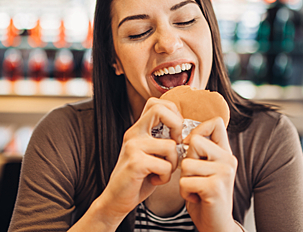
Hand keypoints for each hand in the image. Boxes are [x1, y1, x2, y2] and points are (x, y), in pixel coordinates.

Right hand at [98, 98, 182, 220]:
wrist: (116, 199)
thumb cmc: (139, 177)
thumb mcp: (151, 153)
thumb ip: (162, 139)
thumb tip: (186, 132)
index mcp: (139, 129)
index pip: (157, 103)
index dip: (173, 113)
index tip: (175, 133)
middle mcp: (134, 133)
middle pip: (161, 110)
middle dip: (177, 126)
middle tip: (176, 145)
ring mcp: (133, 147)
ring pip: (171, 145)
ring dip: (173, 163)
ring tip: (162, 171)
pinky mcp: (135, 163)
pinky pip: (165, 165)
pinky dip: (165, 177)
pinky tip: (155, 180)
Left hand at [180, 117, 239, 231]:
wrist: (216, 225)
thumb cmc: (204, 196)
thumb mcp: (204, 169)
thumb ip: (200, 151)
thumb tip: (185, 134)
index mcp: (225, 153)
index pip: (216, 123)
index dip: (198, 130)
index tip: (191, 146)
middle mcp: (228, 160)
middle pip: (195, 142)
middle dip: (187, 160)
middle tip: (196, 177)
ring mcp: (224, 173)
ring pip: (186, 163)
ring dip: (184, 180)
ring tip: (196, 189)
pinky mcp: (215, 187)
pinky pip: (185, 181)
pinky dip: (185, 192)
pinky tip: (197, 197)